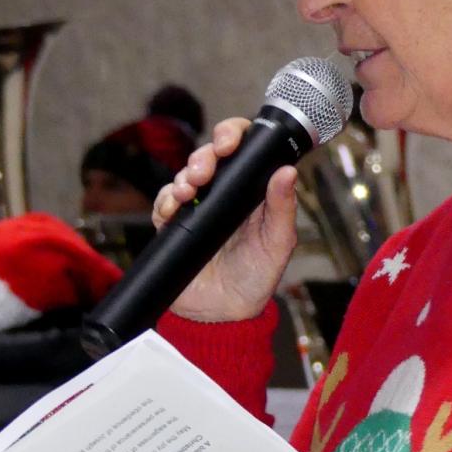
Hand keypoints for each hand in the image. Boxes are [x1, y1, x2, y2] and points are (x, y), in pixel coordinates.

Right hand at [152, 118, 298, 322]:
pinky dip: (166, 201)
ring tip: (189, 189)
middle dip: (203, 156)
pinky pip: (164, 203)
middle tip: (204, 170)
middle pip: (208, 156)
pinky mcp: (174, 225)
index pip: (242, 150)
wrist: (223, 315)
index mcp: (252, 191)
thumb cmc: (256, 279)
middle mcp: (224, 194)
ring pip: (185, 175)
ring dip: (184, 176)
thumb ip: (282, 208)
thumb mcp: (278, 243)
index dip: (233, 136)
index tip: (229, 143)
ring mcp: (197, 208)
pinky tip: (173, 208)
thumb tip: (287, 171)